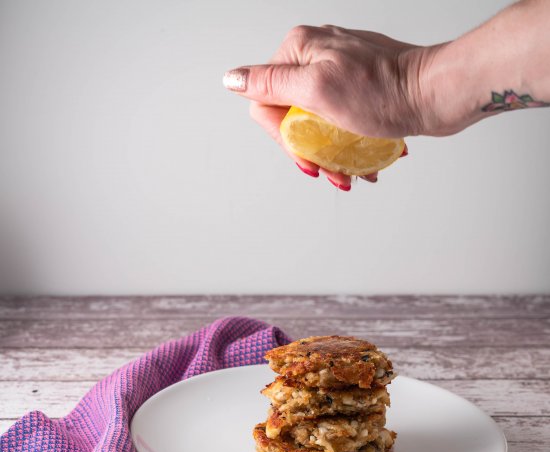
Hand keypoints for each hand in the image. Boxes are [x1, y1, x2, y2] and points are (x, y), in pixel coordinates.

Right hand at [224, 25, 429, 189]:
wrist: (435, 94)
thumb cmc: (382, 92)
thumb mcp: (317, 89)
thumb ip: (270, 82)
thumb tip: (231, 79)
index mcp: (298, 50)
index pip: (266, 101)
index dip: (283, 138)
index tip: (308, 160)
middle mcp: (314, 56)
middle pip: (290, 115)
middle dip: (309, 150)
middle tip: (331, 173)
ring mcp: (336, 70)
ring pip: (314, 121)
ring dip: (329, 154)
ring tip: (351, 174)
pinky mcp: (356, 86)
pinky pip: (336, 120)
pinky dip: (346, 144)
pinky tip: (362, 161)